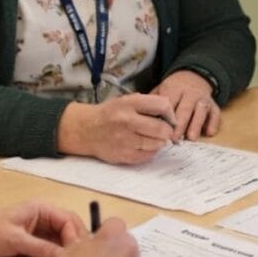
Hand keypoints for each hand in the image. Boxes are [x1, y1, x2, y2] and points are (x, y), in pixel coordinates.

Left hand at [0, 201, 86, 256]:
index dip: (74, 238)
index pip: (69, 221)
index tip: (73, 256)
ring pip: (57, 251)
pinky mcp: (29, 252)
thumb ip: (42, 248)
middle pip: (66, 237)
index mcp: (42, 210)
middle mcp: (43, 223)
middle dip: (64, 252)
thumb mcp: (16, 239)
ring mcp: (36, 238)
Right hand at [57, 94, 176, 163]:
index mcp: (129, 103)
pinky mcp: (123, 155)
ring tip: (153, 137)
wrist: (86, 130)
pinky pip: (148, 156)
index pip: (162, 105)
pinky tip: (143, 145)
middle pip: (162, 129)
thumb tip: (171, 116)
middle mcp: (126, 121)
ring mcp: (125, 140)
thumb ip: (148, 105)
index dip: (170, 113)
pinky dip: (150, 151)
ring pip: (157, 144)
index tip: (169, 117)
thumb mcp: (126, 100)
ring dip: (160, 142)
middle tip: (165, 130)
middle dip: (168, 130)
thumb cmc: (110, 114)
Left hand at [152, 69, 219, 140]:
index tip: (160, 129)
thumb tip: (140, 115)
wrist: (195, 76)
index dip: (166, 117)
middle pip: (185, 108)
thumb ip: (152, 100)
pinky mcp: (213, 105)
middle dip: (180, 125)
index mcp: (174, 89)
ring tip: (191, 138)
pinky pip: (216, 113)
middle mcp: (190, 93)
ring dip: (196, 124)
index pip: (170, 103)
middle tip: (174, 139)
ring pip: (201, 111)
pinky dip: (214, 123)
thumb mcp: (161, 89)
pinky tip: (209, 132)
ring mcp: (203, 99)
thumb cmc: (174, 89)